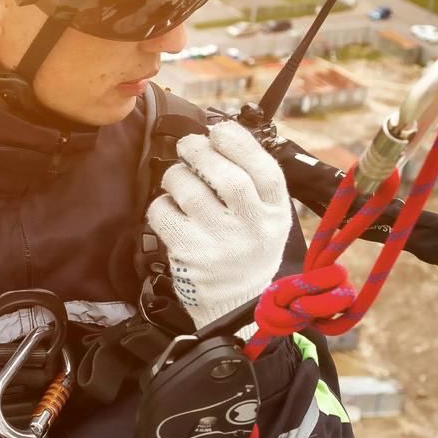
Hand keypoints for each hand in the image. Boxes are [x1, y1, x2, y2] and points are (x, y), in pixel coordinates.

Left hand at [145, 119, 292, 329]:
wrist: (235, 306)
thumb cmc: (248, 251)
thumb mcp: (268, 220)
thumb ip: (254, 183)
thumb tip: (220, 136)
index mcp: (276, 214)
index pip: (264, 170)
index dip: (239, 143)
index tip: (219, 131)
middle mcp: (252, 228)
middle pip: (225, 176)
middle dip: (201, 151)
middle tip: (189, 146)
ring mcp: (220, 242)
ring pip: (189, 190)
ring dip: (177, 174)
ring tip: (178, 176)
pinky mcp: (189, 254)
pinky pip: (164, 213)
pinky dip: (161, 203)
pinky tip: (169, 207)